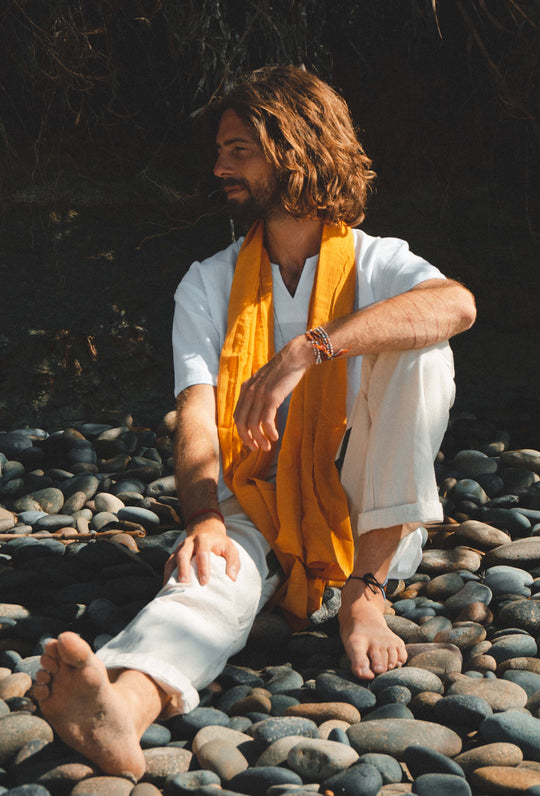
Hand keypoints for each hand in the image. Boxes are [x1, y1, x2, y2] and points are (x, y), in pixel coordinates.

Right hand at [163, 516, 239, 585]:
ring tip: (173, 588)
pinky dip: (167, 575)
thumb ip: (233, 562)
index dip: (203, 567)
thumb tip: (231, 579)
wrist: (206, 529)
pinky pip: (168, 564)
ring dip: (173, 573)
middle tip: (185, 584)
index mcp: (204, 539)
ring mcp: (181, 547)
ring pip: (173, 559)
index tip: (205, 582)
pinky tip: (168, 587)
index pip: (203, 552)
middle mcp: (190, 542)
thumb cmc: (220, 544)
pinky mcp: (175, 554)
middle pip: (183, 554)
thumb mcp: (230, 549)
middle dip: (184, 569)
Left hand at [234, 335, 312, 451]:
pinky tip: (275, 436)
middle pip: (241, 422)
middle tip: (256, 449)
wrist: (295, 357)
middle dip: (247, 439)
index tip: (250, 441)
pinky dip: (269, 432)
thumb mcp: (265, 382)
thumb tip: (259, 410)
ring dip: (259, 439)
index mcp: (245, 389)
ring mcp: (259, 394)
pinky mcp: (271, 397)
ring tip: (267, 447)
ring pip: (253, 424)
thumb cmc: (283, 370)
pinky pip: (266, 420)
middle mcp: (249, 392)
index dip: (242, 432)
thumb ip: (258, 393)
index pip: (237, 416)